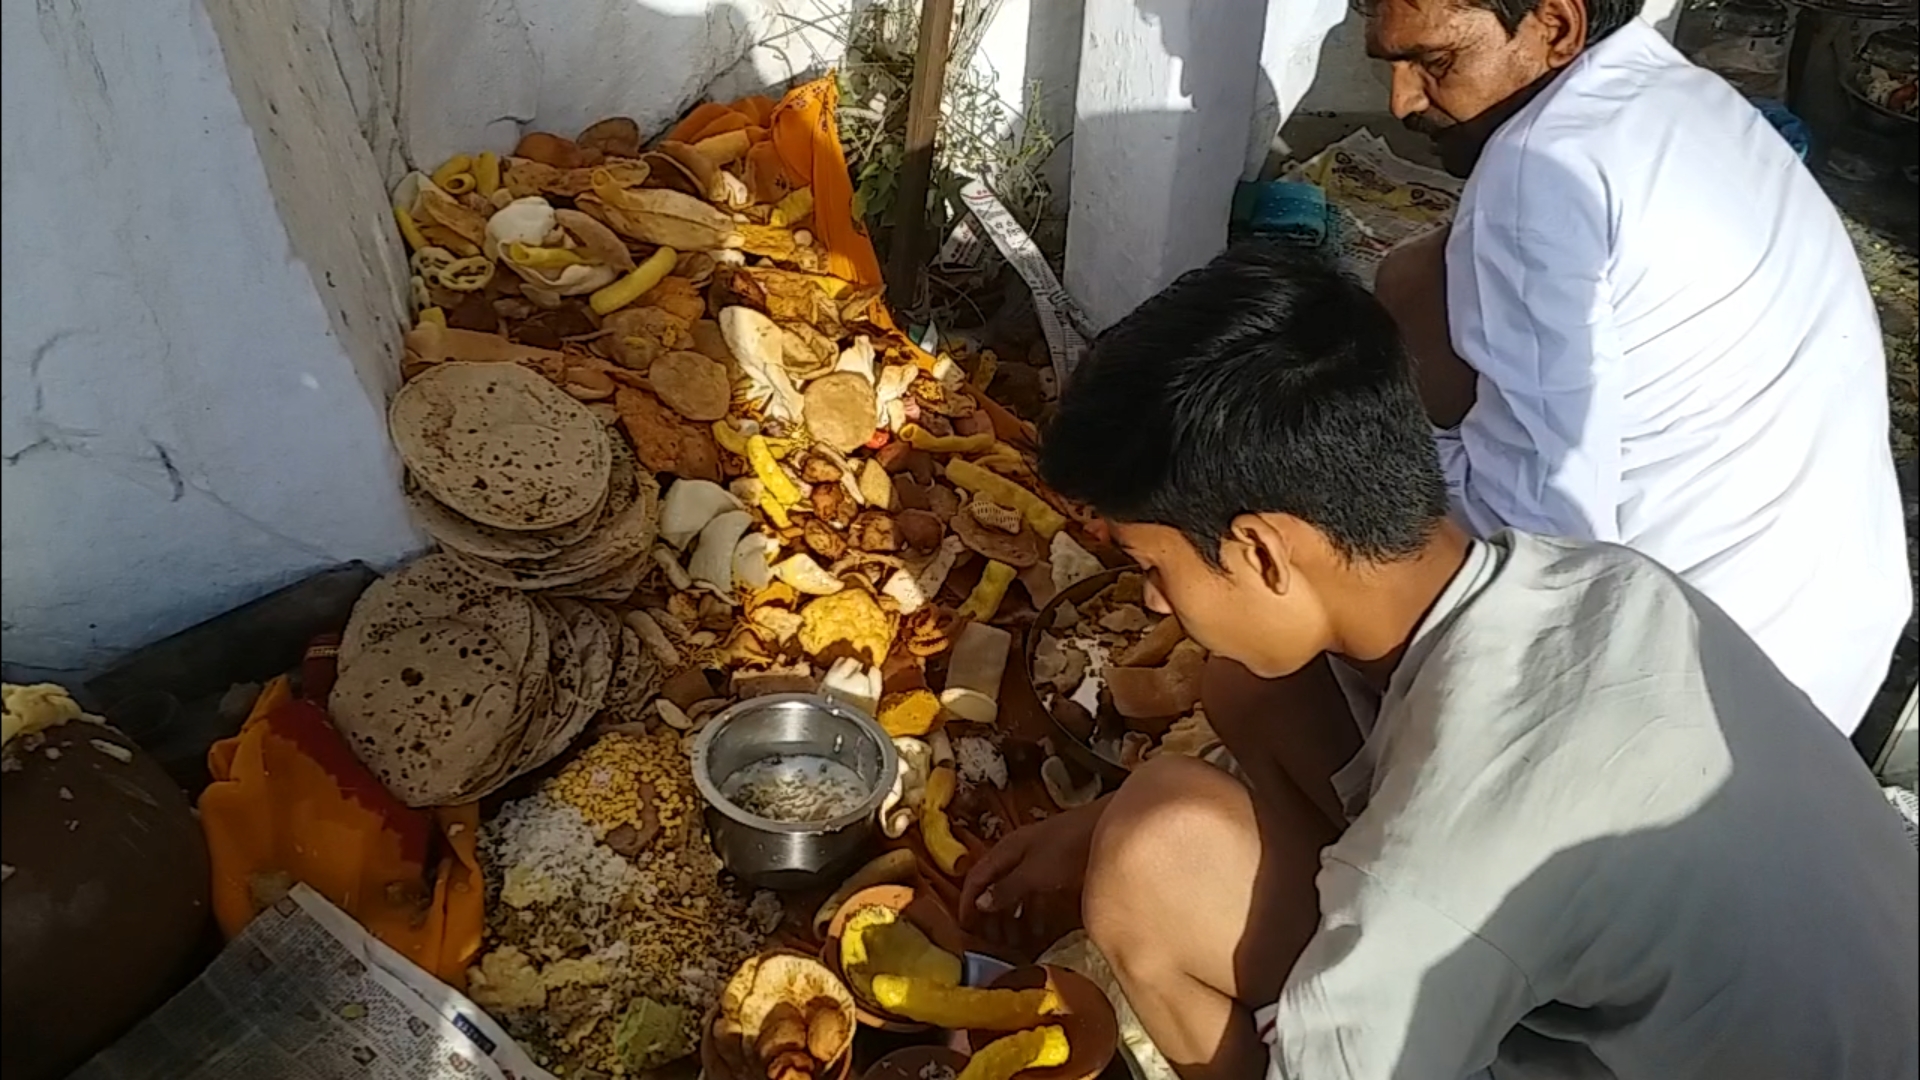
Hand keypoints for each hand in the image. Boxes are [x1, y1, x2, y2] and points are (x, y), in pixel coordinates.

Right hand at [959, 796, 1109, 943]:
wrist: (1112, 828)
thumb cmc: (1071, 845)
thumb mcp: (1035, 871)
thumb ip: (1008, 887)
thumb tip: (981, 902)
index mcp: (1007, 849)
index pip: (977, 876)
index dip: (968, 901)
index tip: (965, 927)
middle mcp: (1019, 856)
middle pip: (994, 887)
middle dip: (989, 915)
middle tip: (988, 942)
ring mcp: (1039, 864)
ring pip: (1015, 894)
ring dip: (1010, 918)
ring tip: (1009, 944)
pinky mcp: (1058, 874)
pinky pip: (1035, 898)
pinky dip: (1030, 915)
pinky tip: (1035, 933)